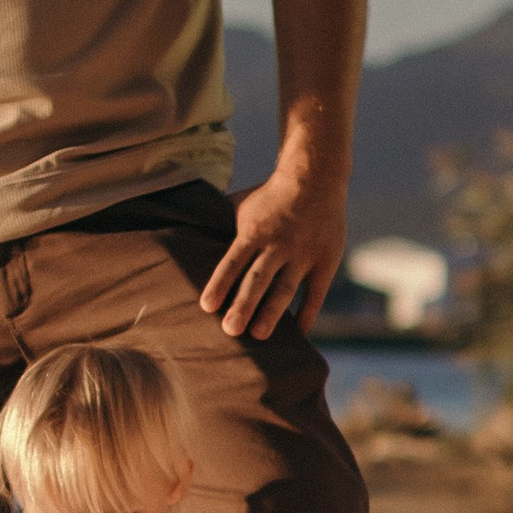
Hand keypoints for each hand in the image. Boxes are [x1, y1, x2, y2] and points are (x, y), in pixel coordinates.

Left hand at [199, 167, 348, 339]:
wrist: (316, 176)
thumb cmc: (269, 196)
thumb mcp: (241, 204)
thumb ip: (220, 224)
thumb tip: (186, 236)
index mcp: (255, 231)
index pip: (234, 260)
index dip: (220, 283)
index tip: (207, 306)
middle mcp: (279, 244)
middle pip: (259, 278)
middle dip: (244, 304)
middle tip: (230, 330)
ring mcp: (304, 254)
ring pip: (285, 288)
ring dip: (272, 313)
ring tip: (259, 335)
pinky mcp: (326, 260)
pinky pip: (316, 293)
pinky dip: (308, 314)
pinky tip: (298, 334)